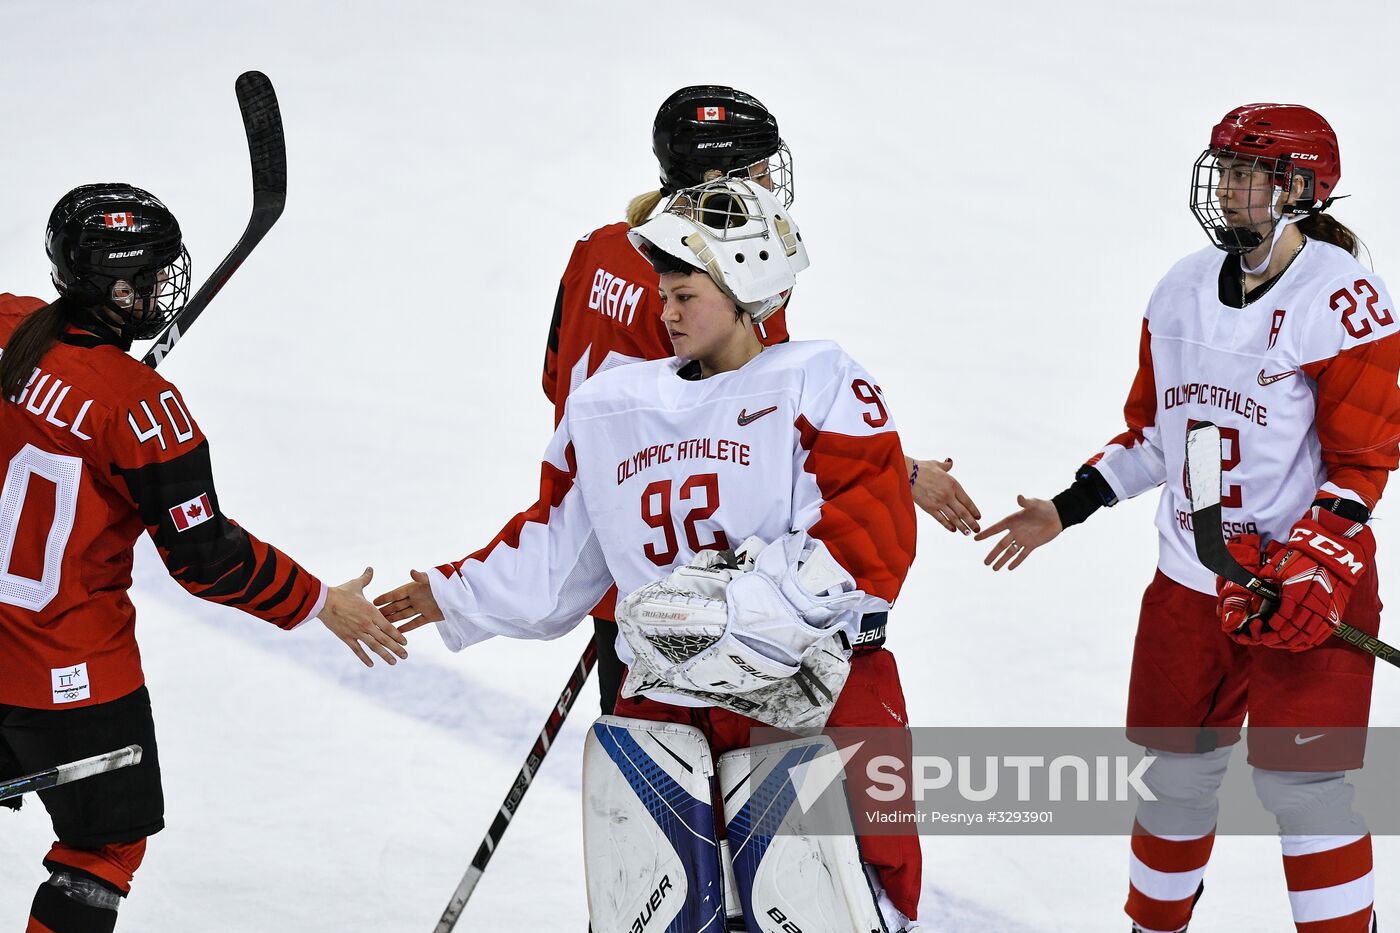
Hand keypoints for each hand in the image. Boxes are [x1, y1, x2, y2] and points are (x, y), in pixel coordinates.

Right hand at [318, 568, 408, 666]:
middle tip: (405, 656)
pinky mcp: (346, 637)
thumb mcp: (356, 584)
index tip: (405, 642)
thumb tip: (370, 568)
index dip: (398, 635)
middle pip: (384, 639)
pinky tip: (371, 664)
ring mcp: (356, 632)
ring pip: (374, 646)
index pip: (389, 627)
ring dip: (384, 655)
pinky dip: (364, 658)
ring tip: (393, 662)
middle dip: (396, 648)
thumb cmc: (340, 592)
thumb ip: (366, 578)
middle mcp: (367, 624)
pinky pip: (357, 650)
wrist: (322, 601)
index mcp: (372, 612)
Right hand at [374, 569, 443, 634]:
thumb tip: (412, 571)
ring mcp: (423, 607)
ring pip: (405, 615)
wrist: (462, 593)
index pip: (396, 593)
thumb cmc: (447, 583)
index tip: (373, 601)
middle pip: (398, 605)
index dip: (385, 597)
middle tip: (373, 617)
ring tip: (382, 625)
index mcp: (415, 588)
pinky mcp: (430, 616)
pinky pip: (416, 622)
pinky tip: (398, 632)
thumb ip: (421, 577)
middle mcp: (417, 598)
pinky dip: (408, 627)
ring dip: (394, 619)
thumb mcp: (433, 580)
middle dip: (386, 610)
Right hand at [909, 457, 980, 533]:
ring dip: (962, 526)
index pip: (967, 501)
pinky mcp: (929, 508)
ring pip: (954, 518)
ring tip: (967, 533)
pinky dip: (948, 525)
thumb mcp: (936, 465)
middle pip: (963, 512)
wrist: (907, 473)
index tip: (978, 517)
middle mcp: (948, 495)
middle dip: (971, 522)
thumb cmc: (922, 468)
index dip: (974, 510)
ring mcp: (939, 503)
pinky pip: (941, 519)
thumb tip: (950, 462)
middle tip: (977, 529)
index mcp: (953, 484)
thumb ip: (946, 466)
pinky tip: (953, 530)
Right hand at [973, 495, 1061, 570]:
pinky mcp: (1032, 544)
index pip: (996, 529)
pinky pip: (1023, 555)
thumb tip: (1019, 497)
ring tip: (994, 569)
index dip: (986, 534)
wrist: (1057, 515)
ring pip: (1010, 552)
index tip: (975, 539)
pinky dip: (1017, 561)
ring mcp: (1023, 539)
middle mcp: (1015, 531)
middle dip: (993, 554)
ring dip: (1002, 560)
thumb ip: (1026, 502)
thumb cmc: (1044, 507)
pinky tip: (1009, 568)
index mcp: (1012, 521)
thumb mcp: (1034, 504)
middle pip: (1001, 545)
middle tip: (985, 563)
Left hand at [1226, 509, 1373, 650]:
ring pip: (1308, 634)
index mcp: (1296, 591)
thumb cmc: (1303, 558)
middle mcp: (1312, 603)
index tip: (1263, 629)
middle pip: (1294, 629)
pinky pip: (1322, 634)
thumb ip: (1267, 582)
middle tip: (1267, 640)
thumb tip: (1255, 595)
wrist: (1333, 555)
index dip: (1271, 627)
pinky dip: (1310, 642)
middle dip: (1278, 638)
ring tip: (1280, 644)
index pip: (1282, 617)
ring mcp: (1326, 610)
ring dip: (1292, 642)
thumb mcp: (1279, 566)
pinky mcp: (1335, 613)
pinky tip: (1299, 645)